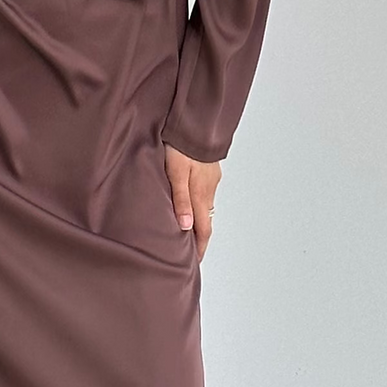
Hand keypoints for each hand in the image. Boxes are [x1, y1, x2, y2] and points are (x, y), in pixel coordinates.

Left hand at [164, 146, 221, 261]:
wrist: (197, 123)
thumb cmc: (181, 146)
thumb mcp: (176, 173)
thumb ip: (180, 200)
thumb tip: (186, 227)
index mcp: (199, 195)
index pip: (202, 230)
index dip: (199, 248)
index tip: (195, 263)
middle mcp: (208, 191)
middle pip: (206, 222)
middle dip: (200, 239)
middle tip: (193, 254)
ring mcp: (211, 181)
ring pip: (206, 208)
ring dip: (200, 222)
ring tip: (190, 233)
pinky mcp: (210, 172)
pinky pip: (206, 194)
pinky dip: (200, 206)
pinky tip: (192, 205)